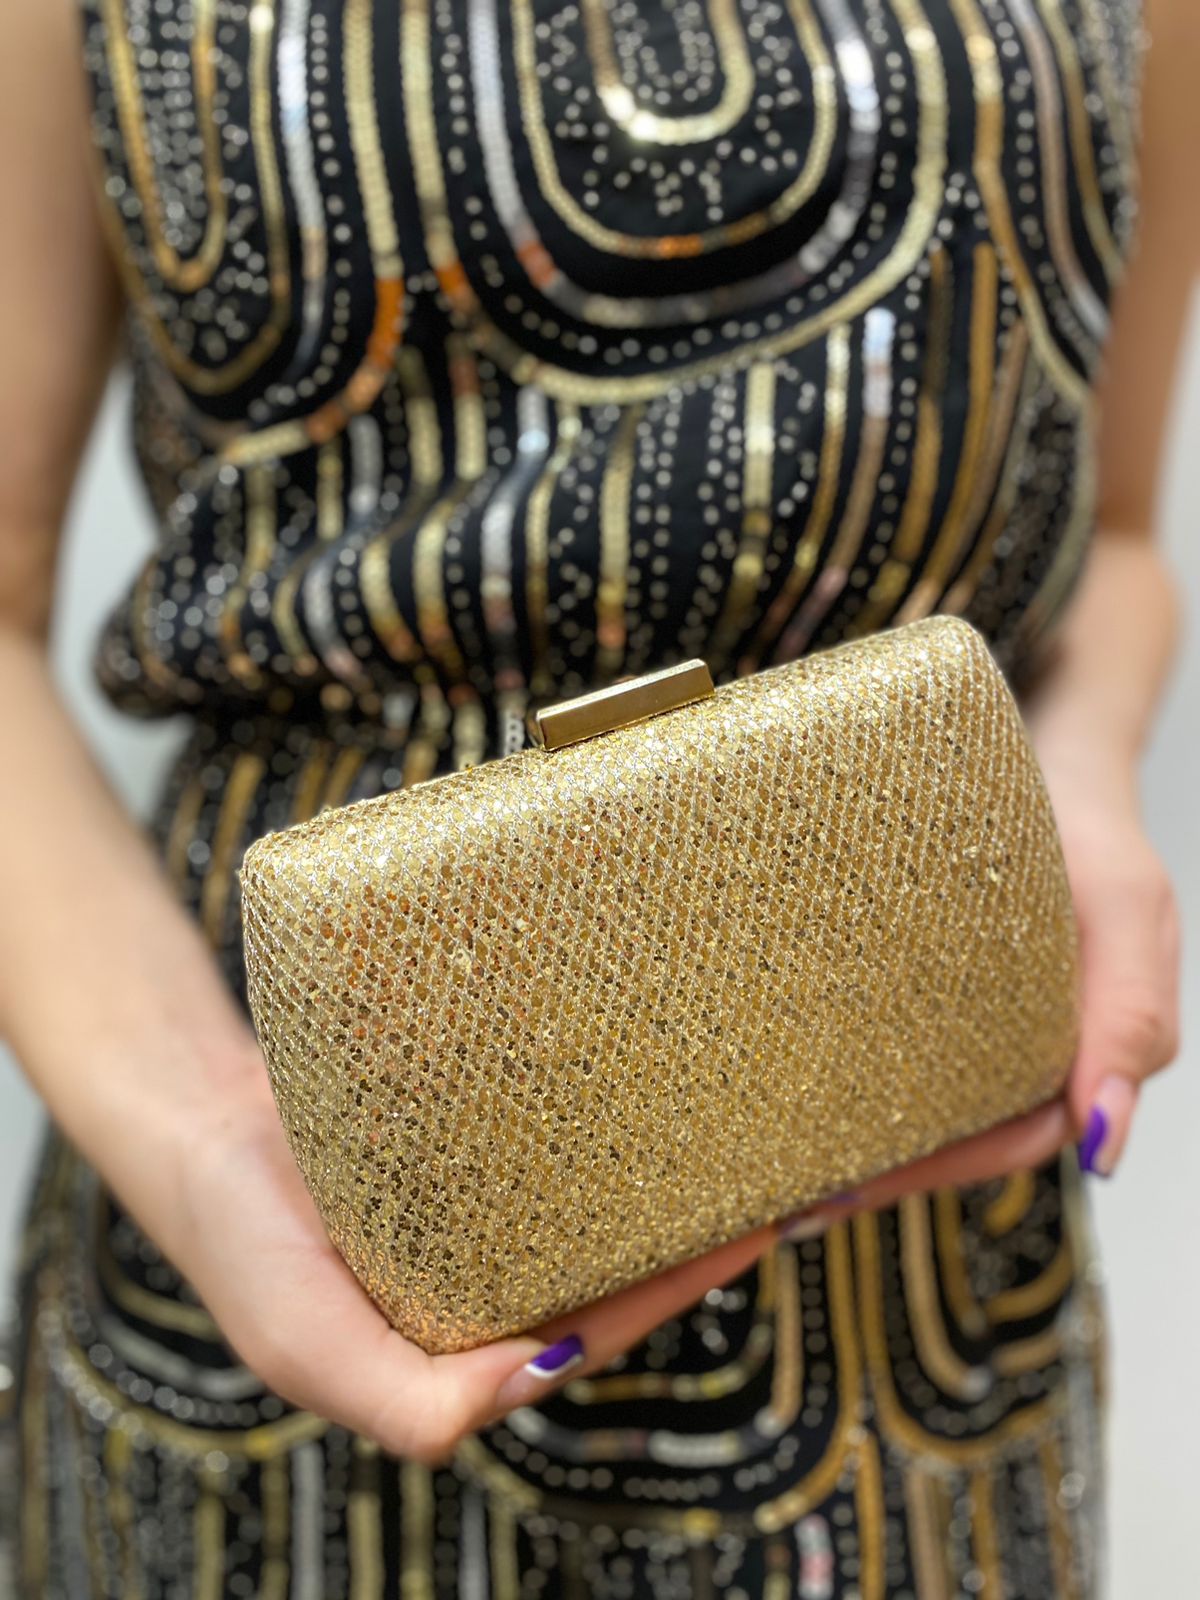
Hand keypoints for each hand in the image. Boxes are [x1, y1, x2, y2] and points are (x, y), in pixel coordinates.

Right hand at [154, 1051, 775, 1463]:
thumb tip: (536, 1375)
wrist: (195, 1121)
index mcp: (455, 1350)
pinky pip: (551, 1142)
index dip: (664, 1295)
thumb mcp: (305, 1345)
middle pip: (607, 1269)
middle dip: (687, 1236)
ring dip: (658, 1182)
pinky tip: (649, 1102)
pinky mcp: (466, 1144)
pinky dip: (602, 1132)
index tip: (740, 1234)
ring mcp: (477, 1210)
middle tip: (769, 1182)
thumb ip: (410, 1402)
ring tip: (734, 1140)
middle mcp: (479, 1283)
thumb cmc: (240, 1244)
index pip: (587, 1333)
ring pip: (590, 1206)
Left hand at [781, 733, 1180, 1232]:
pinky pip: (901, 1052)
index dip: (937, 1169)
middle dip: (881, 1170)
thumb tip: (1103, 1141)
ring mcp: (986, 1031)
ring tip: (775, 1160)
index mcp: (1088, 1055)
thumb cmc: (1094, 836)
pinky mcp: (945, 1001)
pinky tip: (791, 1087)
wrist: (1053, 770)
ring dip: (859, 1135)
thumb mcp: (1128, 908)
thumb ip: (1133, 1016)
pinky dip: (853, 1077)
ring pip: (924, 1106)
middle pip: (957, 1140)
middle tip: (790, 1192)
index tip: (852, 1186)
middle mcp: (1033, 1056)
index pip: (1009, 1141)